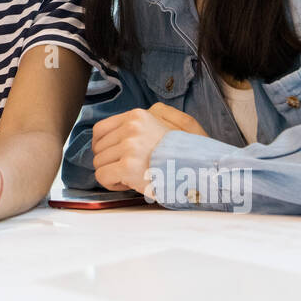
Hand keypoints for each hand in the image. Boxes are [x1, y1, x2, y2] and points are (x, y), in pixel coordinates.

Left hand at [92, 103, 208, 196]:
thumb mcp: (177, 121)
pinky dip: (111, 184)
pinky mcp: (128, 166)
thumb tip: (125, 126)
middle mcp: (131, 127)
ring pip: (98, 163)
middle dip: (110, 161)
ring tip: (131, 176)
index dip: (103, 146)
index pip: (100, 129)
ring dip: (112, 173)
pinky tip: (128, 184)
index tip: (113, 156)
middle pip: (98, 148)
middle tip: (128, 169)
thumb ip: (156, 115)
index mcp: (138, 115)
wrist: (202, 169)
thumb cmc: (190, 151)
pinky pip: (102, 176)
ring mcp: (129, 146)